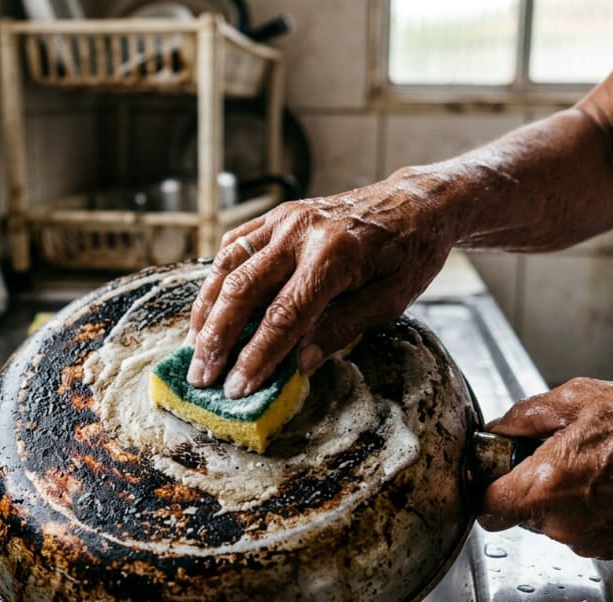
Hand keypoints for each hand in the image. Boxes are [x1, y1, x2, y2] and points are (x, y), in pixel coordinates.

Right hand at [187, 173, 454, 397]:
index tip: (237, 389)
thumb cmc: (410, 254)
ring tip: (195, 348)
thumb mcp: (391, 300)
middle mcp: (301, 233)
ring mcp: (285, 219)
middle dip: (218, 339)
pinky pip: (236, 244)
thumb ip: (343, 327)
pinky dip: (216, 277)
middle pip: (243, 290)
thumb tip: (301, 363)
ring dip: (207, 310)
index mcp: (334, 256)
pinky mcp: (279, 214)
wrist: (417, 202)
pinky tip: (208, 307)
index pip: (284, 316)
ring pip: (229, 265)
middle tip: (201, 378)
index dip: (256, 356)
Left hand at [479, 378, 612, 558]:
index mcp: (544, 486)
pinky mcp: (608, 548)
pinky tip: (609, 482)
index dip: (486, 485)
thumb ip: (523, 417)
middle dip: (527, 484)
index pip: (485, 507)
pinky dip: (582, 509)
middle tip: (558, 452)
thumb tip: (496, 430)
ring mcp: (586, 540)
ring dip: (557, 496)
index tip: (496, 469)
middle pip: (517, 512)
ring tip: (593, 463)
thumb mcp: (577, 398)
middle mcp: (561, 523)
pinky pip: (575, 529)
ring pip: (547, 521)